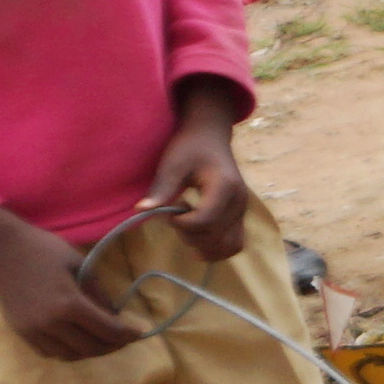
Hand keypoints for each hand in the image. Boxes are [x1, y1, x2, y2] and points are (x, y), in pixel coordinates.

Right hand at [0, 211, 142, 364]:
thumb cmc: (42, 248)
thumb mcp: (78, 264)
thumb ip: (97, 292)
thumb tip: (113, 314)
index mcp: (69, 304)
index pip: (106, 330)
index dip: (126, 335)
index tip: (139, 334)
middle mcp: (50, 324)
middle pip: (89, 348)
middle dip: (111, 346)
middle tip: (123, 339)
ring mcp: (32, 330)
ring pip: (68, 355)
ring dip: (89, 351)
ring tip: (101, 340)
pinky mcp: (19, 331)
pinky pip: (48, 351)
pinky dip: (67, 350)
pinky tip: (76, 339)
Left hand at [154, 99, 251, 261]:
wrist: (210, 136)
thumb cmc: (190, 146)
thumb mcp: (173, 164)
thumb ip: (162, 189)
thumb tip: (141, 210)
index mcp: (225, 187)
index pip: (205, 220)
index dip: (181, 223)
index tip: (168, 211)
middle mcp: (239, 202)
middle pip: (215, 236)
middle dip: (189, 234)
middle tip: (175, 216)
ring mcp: (242, 211)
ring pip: (229, 245)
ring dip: (204, 245)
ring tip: (187, 228)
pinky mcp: (240, 216)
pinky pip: (234, 242)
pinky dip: (216, 247)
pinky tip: (198, 237)